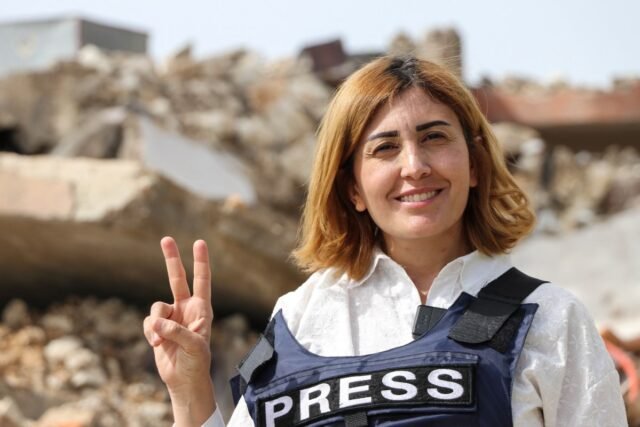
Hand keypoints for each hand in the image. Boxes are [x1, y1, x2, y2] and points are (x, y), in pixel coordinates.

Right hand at [143, 236, 215, 425]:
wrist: (184, 380)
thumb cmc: (196, 362)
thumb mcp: (193, 346)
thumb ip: (175, 331)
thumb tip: (155, 321)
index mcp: (201, 309)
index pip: (202, 280)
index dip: (201, 262)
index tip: (199, 242)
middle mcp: (186, 309)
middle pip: (177, 279)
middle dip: (172, 259)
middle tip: (166, 238)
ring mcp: (171, 317)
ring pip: (156, 307)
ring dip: (156, 322)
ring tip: (161, 340)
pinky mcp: (157, 328)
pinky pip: (148, 322)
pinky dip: (150, 332)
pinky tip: (157, 344)